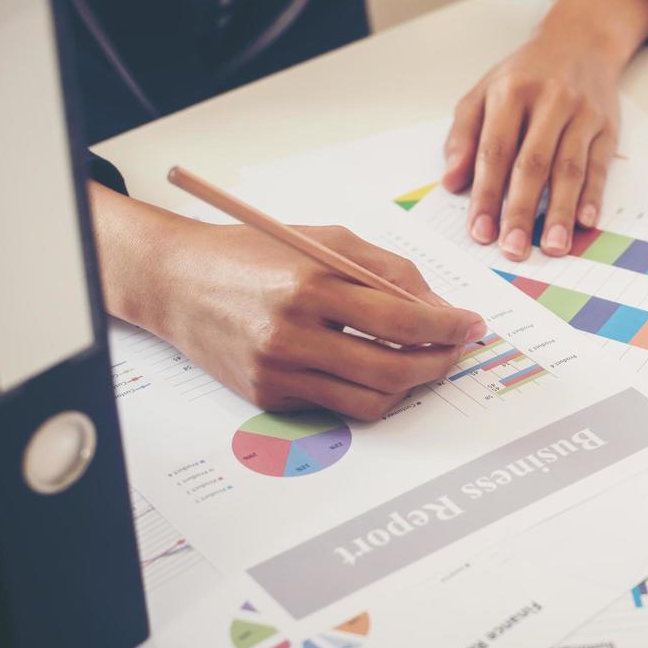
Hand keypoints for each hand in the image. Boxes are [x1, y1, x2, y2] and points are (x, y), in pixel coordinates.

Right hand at [92, 187, 486, 421]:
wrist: (177, 281)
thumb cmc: (256, 253)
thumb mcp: (327, 241)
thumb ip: (389, 271)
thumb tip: (440, 308)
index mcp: (311, 285)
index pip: (401, 319)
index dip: (446, 327)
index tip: (470, 326)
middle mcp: (292, 334)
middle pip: (392, 369)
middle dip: (437, 364)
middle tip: (455, 351)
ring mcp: (278, 372)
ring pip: (370, 401)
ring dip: (408, 386)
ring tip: (421, 362)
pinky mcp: (268, 396)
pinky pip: (337, 406)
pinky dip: (366, 391)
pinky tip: (373, 368)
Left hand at [441, 0, 647, 259]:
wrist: (581, 40)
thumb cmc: (525, 74)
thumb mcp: (484, 92)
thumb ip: (464, 135)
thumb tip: (452, 182)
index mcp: (511, 93)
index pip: (494, 151)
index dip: (486, 194)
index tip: (479, 232)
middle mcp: (549, 101)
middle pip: (532, 164)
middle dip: (520, 210)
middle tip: (512, 249)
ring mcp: (581, 113)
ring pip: (569, 167)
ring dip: (559, 210)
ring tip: (551, 247)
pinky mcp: (607, 125)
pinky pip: (599, 164)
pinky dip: (593, 194)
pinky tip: (585, 221)